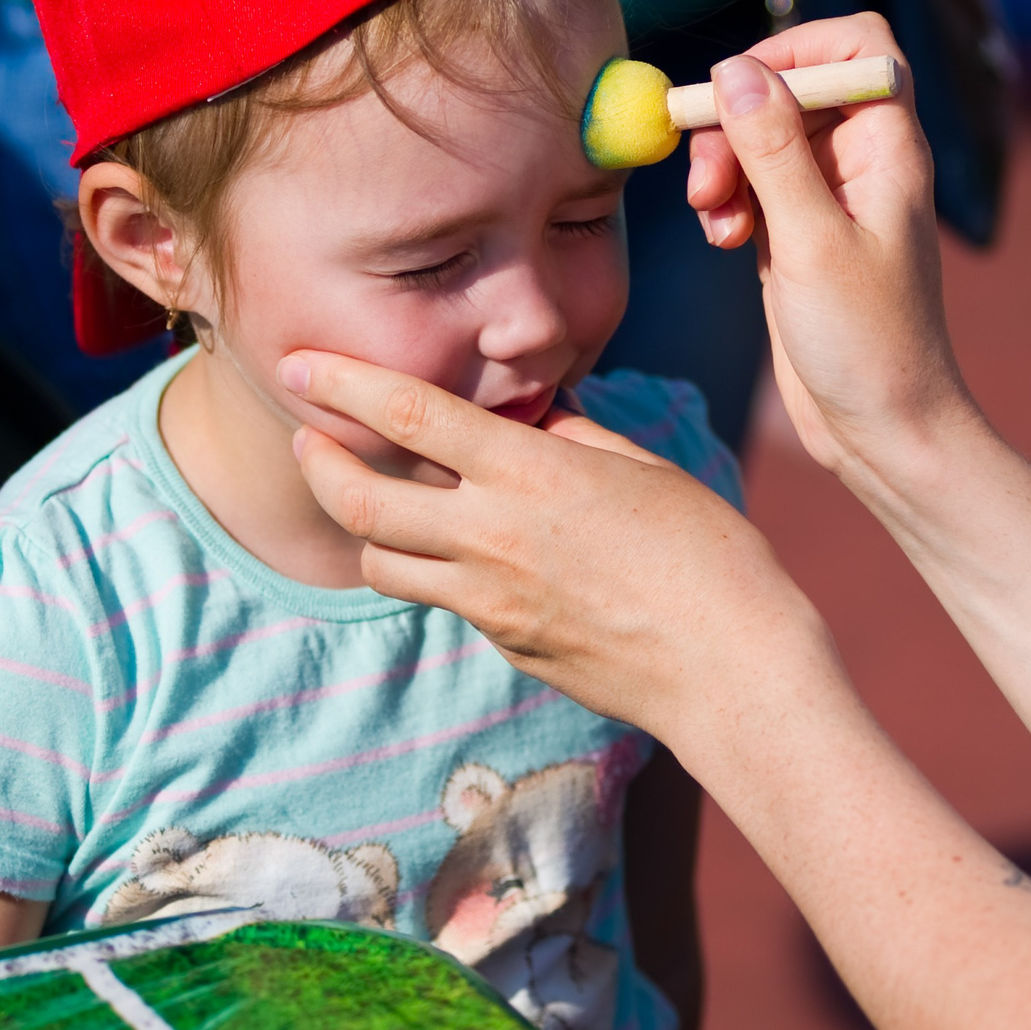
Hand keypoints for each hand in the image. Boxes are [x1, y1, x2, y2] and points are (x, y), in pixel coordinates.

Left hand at [283, 350, 834, 743]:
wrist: (729, 666)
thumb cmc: (707, 553)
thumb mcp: (641, 467)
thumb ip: (572, 438)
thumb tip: (534, 420)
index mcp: (530, 472)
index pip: (409, 414)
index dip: (343, 384)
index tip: (301, 363)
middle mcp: (493, 535)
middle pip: (362, 499)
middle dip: (317, 464)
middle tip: (305, 440)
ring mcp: (490, 600)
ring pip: (383, 562)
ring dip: (369, 526)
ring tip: (380, 502)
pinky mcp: (502, 644)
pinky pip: (446, 599)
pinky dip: (442, 569)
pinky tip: (476, 555)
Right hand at [684, 14, 979, 489]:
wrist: (882, 429)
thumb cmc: (869, 343)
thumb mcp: (811, 242)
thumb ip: (774, 151)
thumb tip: (737, 70)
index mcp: (888, 149)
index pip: (857, 47)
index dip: (798, 47)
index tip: (744, 86)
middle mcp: (862, 163)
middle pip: (790, 90)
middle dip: (739, 119)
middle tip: (708, 178)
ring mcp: (828, 198)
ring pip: (762, 137)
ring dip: (724, 165)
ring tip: (714, 219)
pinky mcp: (796, 234)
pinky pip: (751, 184)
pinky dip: (728, 201)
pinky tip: (723, 242)